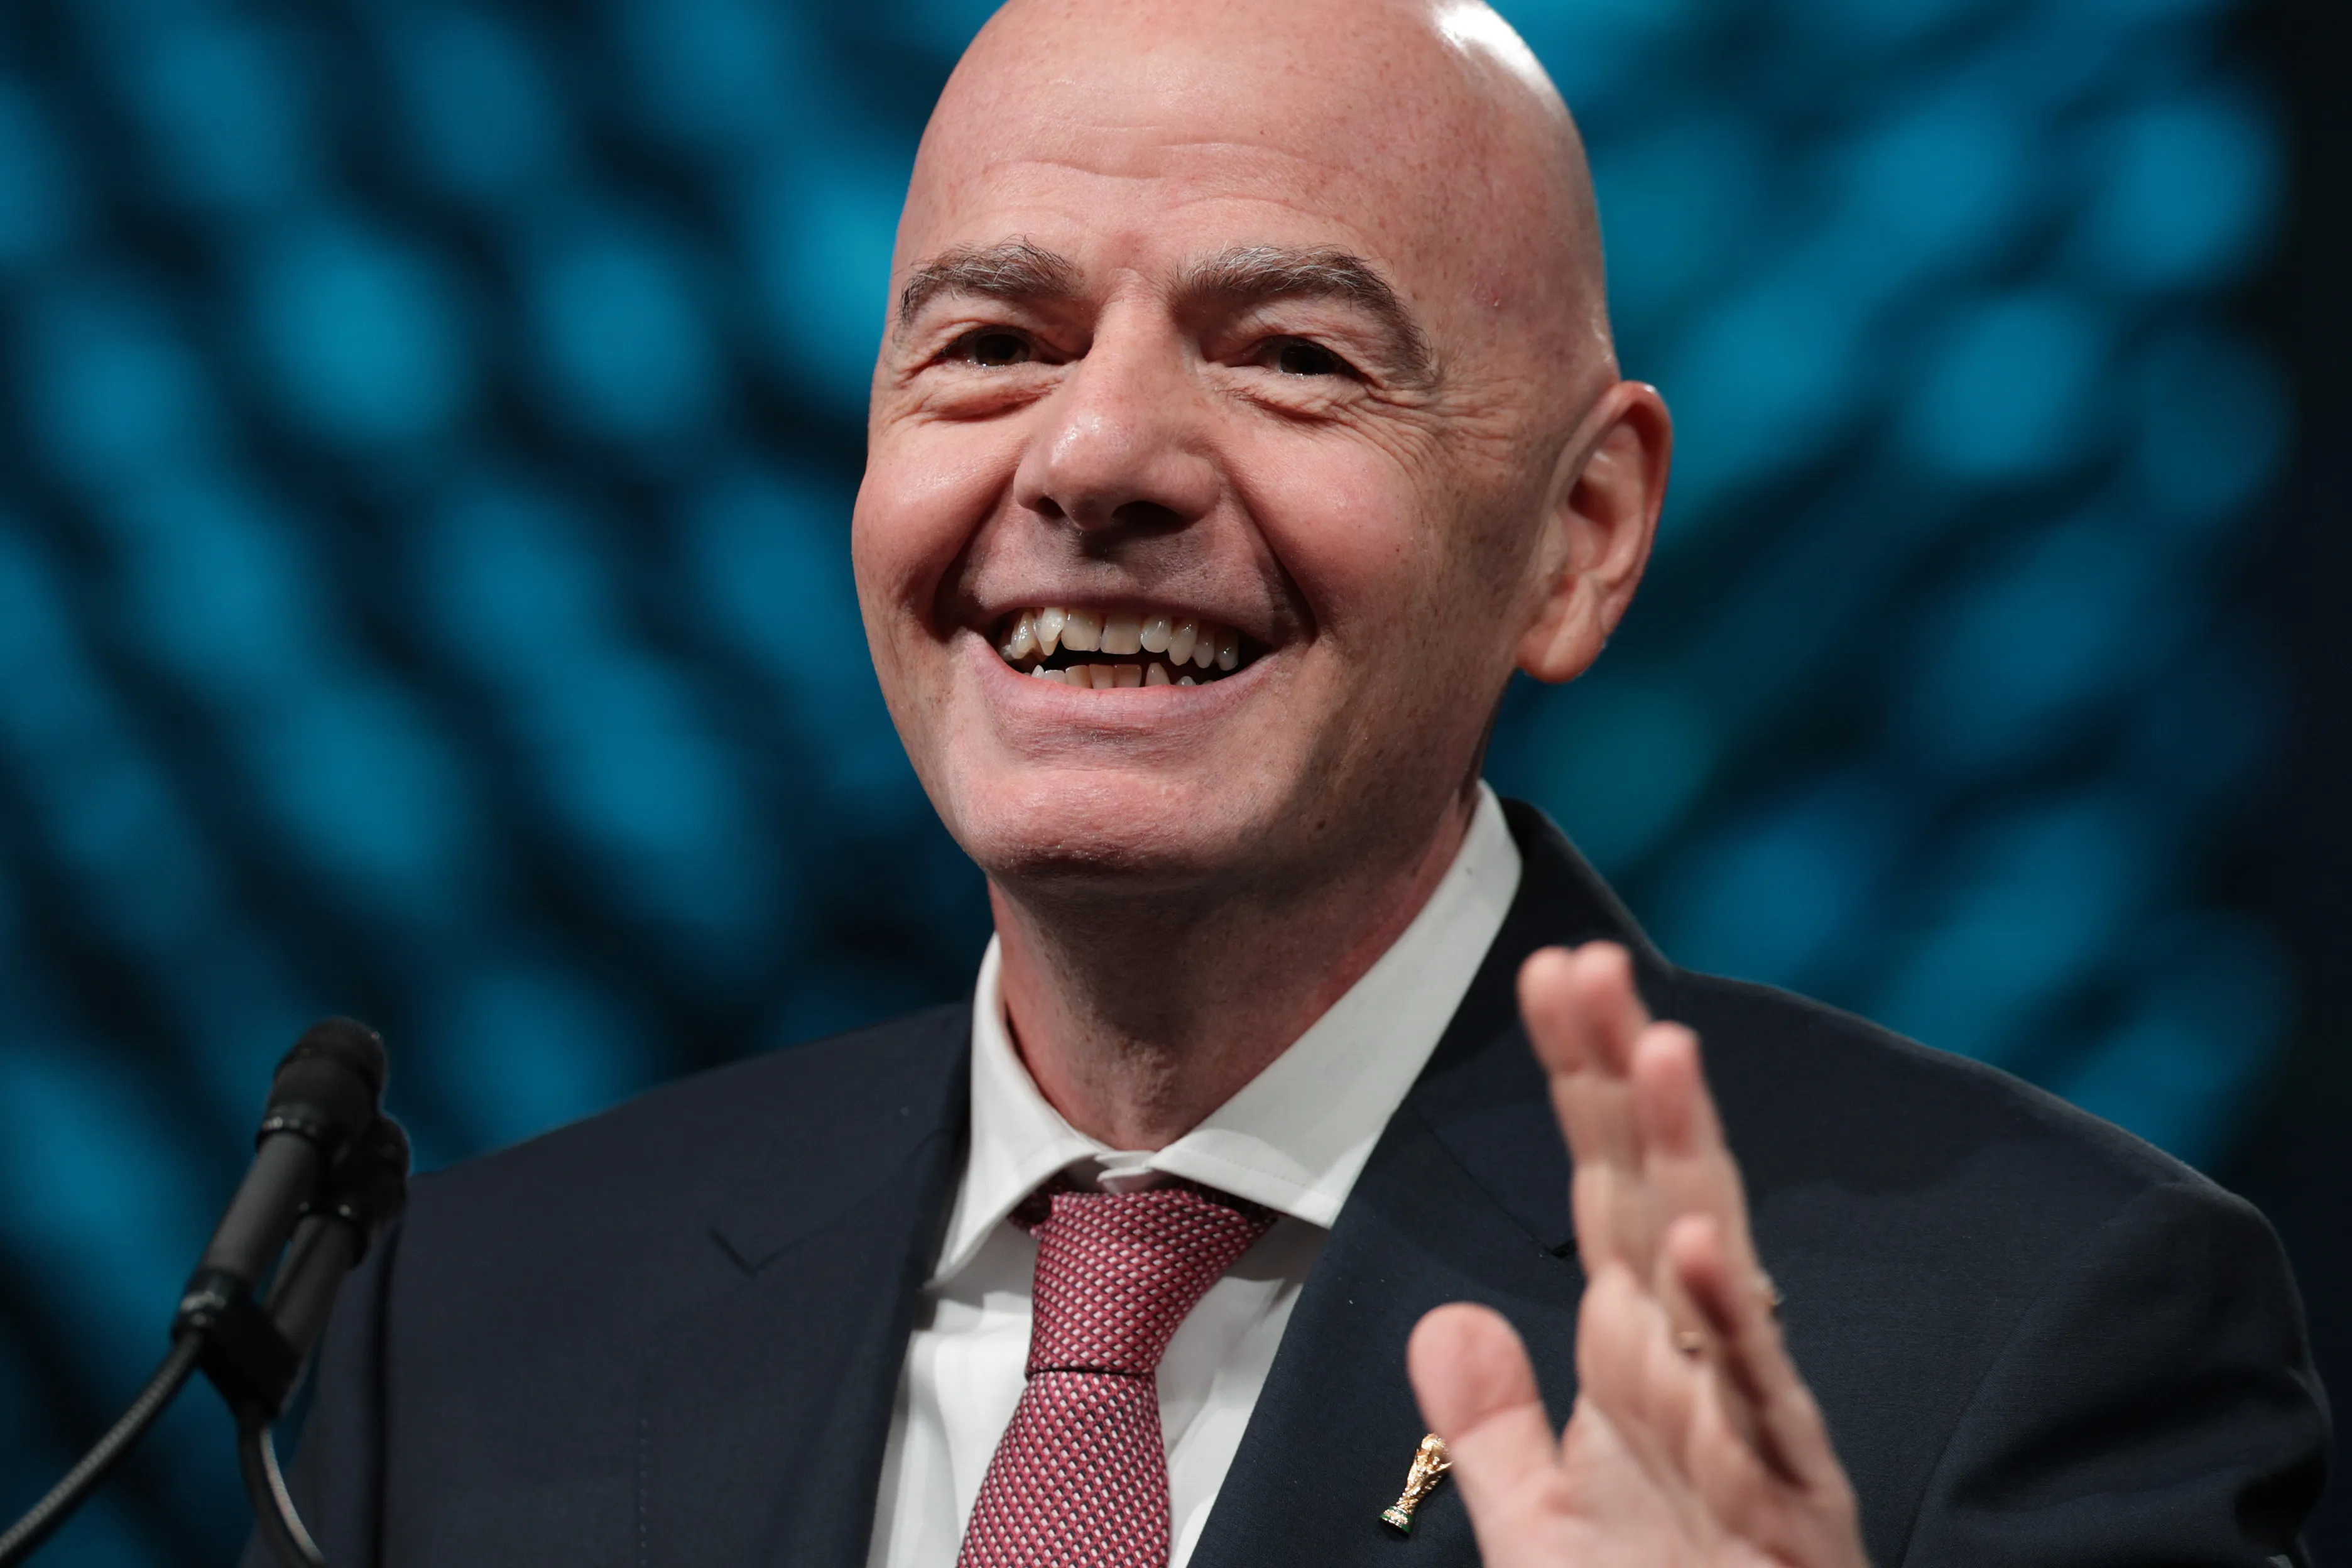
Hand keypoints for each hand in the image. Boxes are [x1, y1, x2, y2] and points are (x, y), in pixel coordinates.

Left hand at [1407, 943, 1867, 1566]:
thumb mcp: (1543, 1529)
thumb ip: (1496, 1425)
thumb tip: (1446, 1315)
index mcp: (1643, 1354)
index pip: (1604, 1185)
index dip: (1579, 1080)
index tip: (1552, 973)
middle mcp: (1698, 1363)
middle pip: (1658, 1188)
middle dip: (1626, 1072)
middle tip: (1590, 959)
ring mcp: (1746, 1422)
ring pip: (1716, 1264)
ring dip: (1688, 1157)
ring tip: (1657, 1047)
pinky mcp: (1786, 1497)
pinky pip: (1757, 1394)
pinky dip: (1731, 1317)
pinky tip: (1699, 1240)